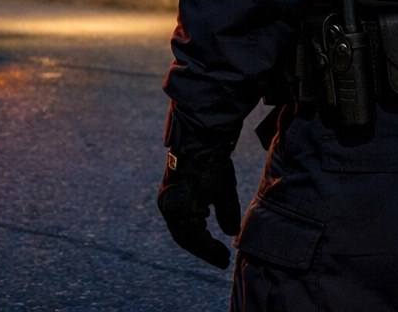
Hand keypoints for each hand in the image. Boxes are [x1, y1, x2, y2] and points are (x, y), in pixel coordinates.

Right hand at [157, 151, 240, 268]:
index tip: (225, 260)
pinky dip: (192, 227)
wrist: (196, 138)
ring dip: (198, 239)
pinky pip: (179, 218)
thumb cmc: (211, 166)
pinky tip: (204, 228)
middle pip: (185, 237)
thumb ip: (228, 215)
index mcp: (179, 210)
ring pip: (181, 229)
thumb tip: (230, 233)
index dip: (210, 252)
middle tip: (222, 259)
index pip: (194, 240)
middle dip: (204, 249)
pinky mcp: (170, 193)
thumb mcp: (225, 193)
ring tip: (215, 248)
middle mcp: (168, 208)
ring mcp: (167, 200)